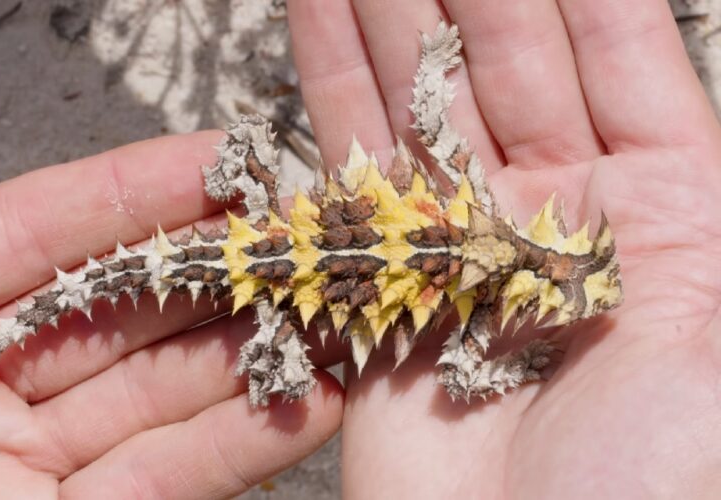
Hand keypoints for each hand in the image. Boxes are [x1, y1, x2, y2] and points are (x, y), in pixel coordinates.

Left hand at [0, 132, 343, 497]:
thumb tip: (98, 197)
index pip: (37, 229)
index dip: (135, 189)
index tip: (225, 160)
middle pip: (116, 307)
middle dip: (214, 271)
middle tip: (302, 244)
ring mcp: (26, 461)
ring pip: (157, 394)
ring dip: (249, 355)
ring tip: (329, 320)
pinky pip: (167, 477)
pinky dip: (243, 442)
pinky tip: (311, 402)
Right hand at [287, 0, 720, 496]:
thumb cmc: (661, 482)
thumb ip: (717, 209)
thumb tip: (712, 83)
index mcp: (667, 208)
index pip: (618, 51)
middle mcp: (558, 209)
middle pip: (507, 57)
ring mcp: (463, 239)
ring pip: (420, 96)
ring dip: (386, 13)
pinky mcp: (383, 275)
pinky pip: (353, 162)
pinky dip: (329, 83)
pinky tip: (311, 8)